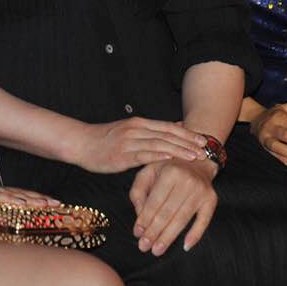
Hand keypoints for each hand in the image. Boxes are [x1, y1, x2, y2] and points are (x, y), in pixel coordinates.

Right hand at [0, 183, 59, 229]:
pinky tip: (21, 203)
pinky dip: (8, 200)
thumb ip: (2, 227)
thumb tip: (24, 235)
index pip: (19, 197)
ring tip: (43, 203)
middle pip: (18, 194)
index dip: (37, 200)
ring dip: (28, 199)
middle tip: (56, 203)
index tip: (54, 205)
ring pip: (10, 194)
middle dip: (39, 198)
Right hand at [76, 118, 207, 173]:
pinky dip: (160, 157)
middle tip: (206, 149)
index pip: (168, 127)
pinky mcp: (123, 154)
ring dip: (179, 151)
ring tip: (194, 157)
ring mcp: (129, 141)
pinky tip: (172, 161)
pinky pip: (145, 155)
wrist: (81, 143)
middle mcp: (136, 129)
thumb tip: (174, 128)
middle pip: (168, 134)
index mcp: (139, 123)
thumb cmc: (104, 140)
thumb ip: (149, 131)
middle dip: (188, 142)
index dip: (187, 134)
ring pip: (160, 144)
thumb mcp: (128, 131)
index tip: (204, 139)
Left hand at [129, 158, 217, 255]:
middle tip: (144, 247)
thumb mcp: (148, 171)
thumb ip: (138, 191)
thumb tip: (139, 216)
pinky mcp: (211, 199)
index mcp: (170, 172)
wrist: (197, 159)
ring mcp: (201, 191)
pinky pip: (204, 220)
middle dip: (154, 232)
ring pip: (182, 219)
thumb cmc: (167, 168)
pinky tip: (185, 246)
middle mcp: (187, 181)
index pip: (155, 202)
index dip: (145, 219)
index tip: (137, 234)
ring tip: (157, 250)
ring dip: (169, 237)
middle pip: (168, 213)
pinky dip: (195, 235)